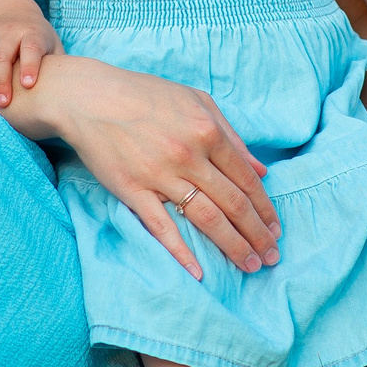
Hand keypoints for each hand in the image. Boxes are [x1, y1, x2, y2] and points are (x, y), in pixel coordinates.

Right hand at [0, 16, 59, 108]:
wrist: (15, 14)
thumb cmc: (39, 42)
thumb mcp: (53, 47)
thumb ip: (56, 66)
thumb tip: (67, 95)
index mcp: (33, 32)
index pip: (31, 47)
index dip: (29, 65)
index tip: (28, 85)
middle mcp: (9, 30)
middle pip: (2, 54)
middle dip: (1, 80)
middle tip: (3, 103)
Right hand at [29, 54, 280, 279]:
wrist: (90, 97)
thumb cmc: (146, 95)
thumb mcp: (197, 101)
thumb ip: (231, 136)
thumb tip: (260, 170)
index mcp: (208, 131)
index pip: (246, 180)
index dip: (265, 209)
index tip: (276, 230)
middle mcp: (189, 155)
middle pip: (233, 203)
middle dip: (257, 234)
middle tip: (271, 257)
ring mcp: (160, 175)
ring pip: (206, 218)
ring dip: (232, 245)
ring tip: (250, 265)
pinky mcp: (133, 190)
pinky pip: (162, 226)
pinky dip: (181, 251)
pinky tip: (198, 271)